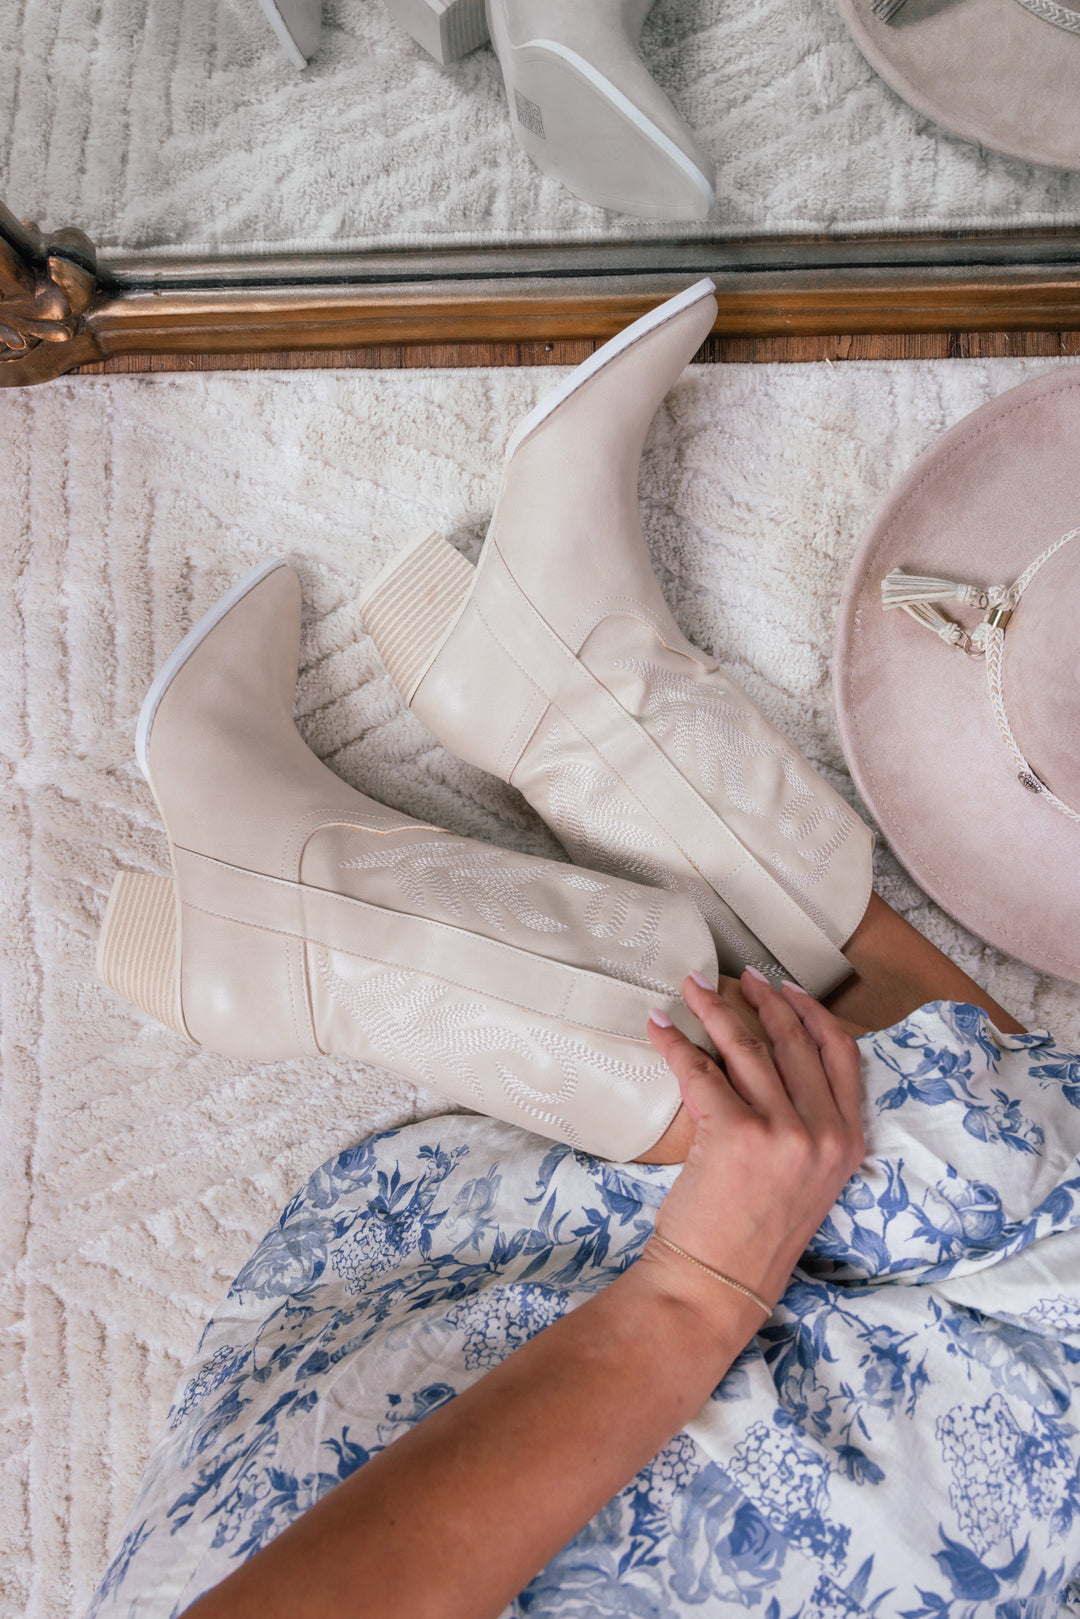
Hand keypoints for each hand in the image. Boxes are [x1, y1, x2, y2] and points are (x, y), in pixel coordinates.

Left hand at [642, 970, 864, 1320]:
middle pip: (795, 1042)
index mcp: (848, 1143)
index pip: (843, 1056)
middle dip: (763, 1000)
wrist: (718, 1284)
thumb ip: (803, 1126)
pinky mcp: (736, 1134)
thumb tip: (766, 1061)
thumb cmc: (751, 1234)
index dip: (813, 1014)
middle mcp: (824, 1134)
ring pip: (747, 1048)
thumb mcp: (803, 1179)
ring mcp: (783, 1133)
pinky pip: (701, 1070)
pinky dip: (675, 1043)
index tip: (786, 990)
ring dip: (716, 1009)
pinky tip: (658, 1026)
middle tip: (737, 978)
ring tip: (692, 988)